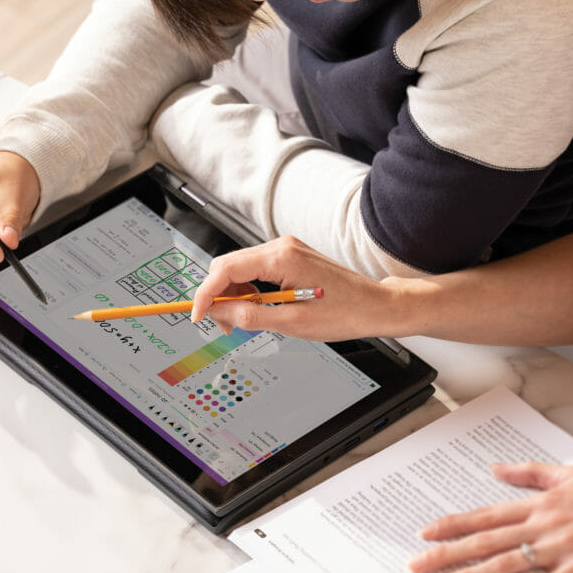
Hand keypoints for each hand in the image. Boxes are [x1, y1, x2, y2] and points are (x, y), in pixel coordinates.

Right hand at [190, 235, 405, 340]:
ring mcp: (287, 249)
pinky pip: (257, 269)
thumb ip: (249, 316)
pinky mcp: (291, 256)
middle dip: (219, 295)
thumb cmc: (344, 313)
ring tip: (244, 321)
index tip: (198, 316)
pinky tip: (258, 308)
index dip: (206, 294)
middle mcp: (282, 246)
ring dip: (235, 294)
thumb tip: (219, 313)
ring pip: (241, 267)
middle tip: (224, 326)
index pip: (225, 268)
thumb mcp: (291, 322)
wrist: (375, 306)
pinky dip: (250, 289)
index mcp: (281, 258)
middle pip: (228, 265)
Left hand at [408, 463, 572, 572]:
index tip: (425, 532)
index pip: (488, 514)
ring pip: (509, 562)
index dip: (454, 524)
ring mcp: (564, 545)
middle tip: (416, 566)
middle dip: (448, 552)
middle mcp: (546, 522)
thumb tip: (496, 469)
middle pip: (488, 539)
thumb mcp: (572, 473)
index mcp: (542, 501)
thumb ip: (531, 473)